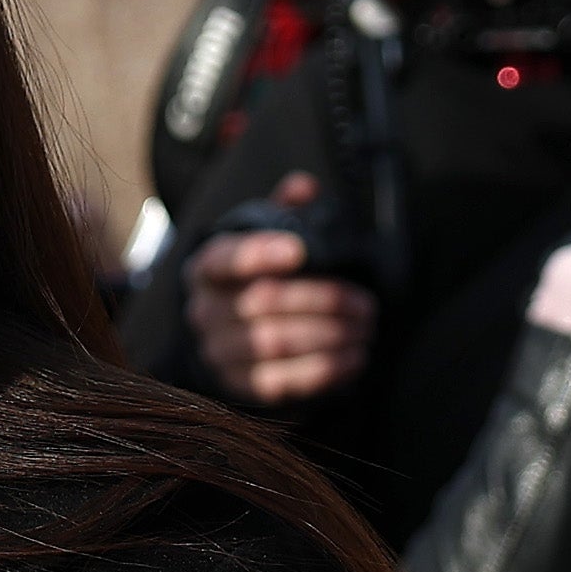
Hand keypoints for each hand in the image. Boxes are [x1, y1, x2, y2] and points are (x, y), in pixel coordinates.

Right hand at [187, 175, 376, 406]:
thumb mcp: (258, 240)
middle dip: (323, 301)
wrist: (223, 339)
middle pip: (263, 302)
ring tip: (366, 332)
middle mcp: (203, 310)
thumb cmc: (250, 283)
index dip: (260, 253)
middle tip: (367, 304)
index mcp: (206, 268)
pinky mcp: (238, 385)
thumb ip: (280, 210)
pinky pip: (280, 382)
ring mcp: (218, 351)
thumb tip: (305, 186)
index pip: (226, 258)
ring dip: (330, 337)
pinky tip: (353, 361)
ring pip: (275, 342)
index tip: (300, 251)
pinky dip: (322, 371)